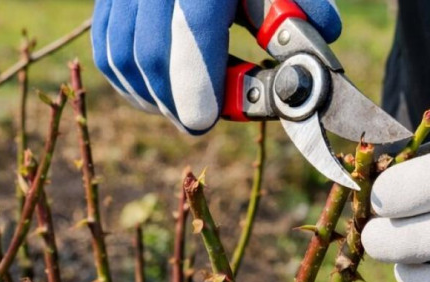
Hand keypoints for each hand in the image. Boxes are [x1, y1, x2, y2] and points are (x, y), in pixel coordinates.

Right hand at [91, 0, 341, 133]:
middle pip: (149, 51)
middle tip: (200, 122)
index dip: (196, 81)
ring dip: (152, 95)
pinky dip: (130, 80)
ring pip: (121, 55)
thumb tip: (322, 38)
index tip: (204, 119)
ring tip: (184, 108)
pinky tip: (159, 93)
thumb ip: (304, 7)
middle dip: (175, 100)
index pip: (192, 26)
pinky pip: (106, 48)